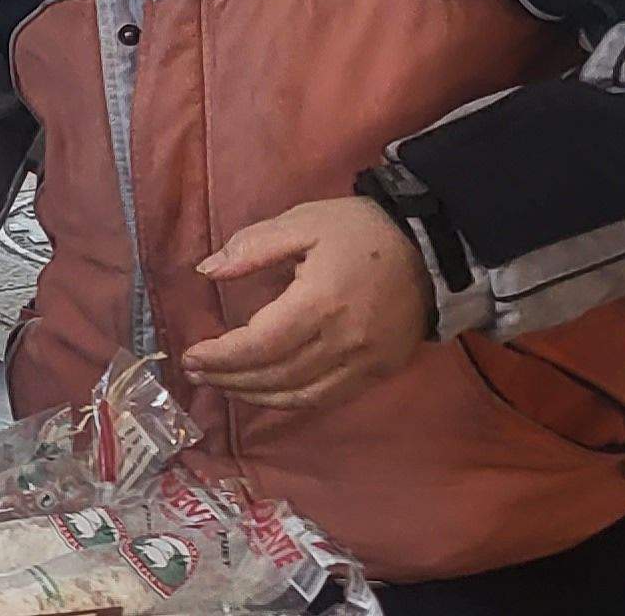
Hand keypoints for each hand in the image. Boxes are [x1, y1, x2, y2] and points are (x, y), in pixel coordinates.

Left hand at [183, 196, 434, 411]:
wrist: (433, 247)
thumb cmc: (362, 230)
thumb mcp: (302, 222)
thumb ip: (252, 247)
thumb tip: (206, 271)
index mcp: (319, 302)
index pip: (259, 345)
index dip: (220, 356)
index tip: (190, 356)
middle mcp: (342, 341)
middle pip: (274, 375)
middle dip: (228, 378)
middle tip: (196, 373)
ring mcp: (365, 362)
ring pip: (299, 395)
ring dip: (254, 396)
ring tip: (222, 385)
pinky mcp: (380, 372)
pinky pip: (328, 399)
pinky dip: (291, 401)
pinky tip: (266, 392)